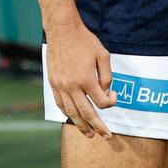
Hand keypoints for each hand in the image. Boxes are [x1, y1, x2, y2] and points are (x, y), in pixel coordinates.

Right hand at [47, 21, 116, 137]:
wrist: (62, 30)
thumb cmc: (85, 41)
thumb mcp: (103, 55)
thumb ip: (107, 76)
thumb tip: (106, 92)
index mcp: (87, 79)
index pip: (102, 101)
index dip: (111, 102)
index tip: (114, 97)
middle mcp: (72, 86)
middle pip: (87, 113)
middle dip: (98, 127)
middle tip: (106, 136)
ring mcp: (61, 86)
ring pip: (71, 112)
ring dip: (81, 125)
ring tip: (89, 134)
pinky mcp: (53, 83)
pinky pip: (60, 103)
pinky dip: (67, 113)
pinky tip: (73, 118)